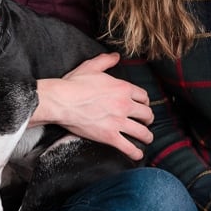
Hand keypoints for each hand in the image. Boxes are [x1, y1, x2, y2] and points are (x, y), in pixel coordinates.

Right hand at [33, 52, 153, 159]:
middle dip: (148, 119)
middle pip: (147, 114)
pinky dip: (135, 152)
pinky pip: (128, 147)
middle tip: (146, 122)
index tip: (142, 106)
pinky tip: (138, 154)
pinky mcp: (109, 136)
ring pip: (142, 132)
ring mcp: (118, 122)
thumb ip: (106, 60)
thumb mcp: (91, 66)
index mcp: (123, 88)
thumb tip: (116, 56)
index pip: (143, 96)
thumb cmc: (74, 84)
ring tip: (146, 138)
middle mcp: (125, 105)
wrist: (62, 101)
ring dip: (147, 136)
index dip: (145, 102)